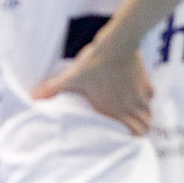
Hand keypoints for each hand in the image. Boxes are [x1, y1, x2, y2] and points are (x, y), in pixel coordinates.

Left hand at [32, 44, 152, 134]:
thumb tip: (33, 96)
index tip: (125, 139)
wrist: (118, 42)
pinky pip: (150, 96)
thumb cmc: (95, 62)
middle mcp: (130, 105)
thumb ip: (53, 88)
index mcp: (113, 110)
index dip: (131, 139)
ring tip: (136, 115)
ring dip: (144, 116)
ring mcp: (140, 93)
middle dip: (140, 130)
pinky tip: (139, 94)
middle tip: (132, 131)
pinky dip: (146, 98)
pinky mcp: (145, 81)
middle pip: (145, 126)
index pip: (133, 133)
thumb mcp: (72, 77)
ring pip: (148, 112)